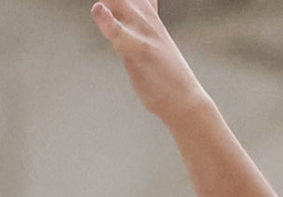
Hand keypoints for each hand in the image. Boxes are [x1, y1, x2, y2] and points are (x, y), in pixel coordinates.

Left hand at [91, 0, 209, 122]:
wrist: (184, 100)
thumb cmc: (164, 71)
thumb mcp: (152, 35)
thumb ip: (146, 12)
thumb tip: (143, 0)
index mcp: (146, 13)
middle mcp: (144, 17)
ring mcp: (142, 32)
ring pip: (119, 1)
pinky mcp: (138, 52)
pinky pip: (120, 34)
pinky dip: (108, 22)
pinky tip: (98, 10)